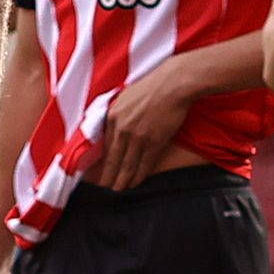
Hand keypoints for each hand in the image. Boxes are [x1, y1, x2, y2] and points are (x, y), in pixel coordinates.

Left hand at [84, 75, 203, 193]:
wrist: (173, 84)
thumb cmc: (151, 86)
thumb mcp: (125, 97)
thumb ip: (117, 114)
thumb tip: (113, 128)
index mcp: (112, 116)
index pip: (105, 145)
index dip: (103, 160)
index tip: (100, 169)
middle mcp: (122, 129)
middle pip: (112, 158)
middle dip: (108, 175)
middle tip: (105, 187)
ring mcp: (138, 137)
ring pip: (127, 165)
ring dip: (122, 180)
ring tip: (119, 189)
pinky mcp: (154, 142)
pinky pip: (144, 164)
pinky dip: (139, 175)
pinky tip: (135, 183)